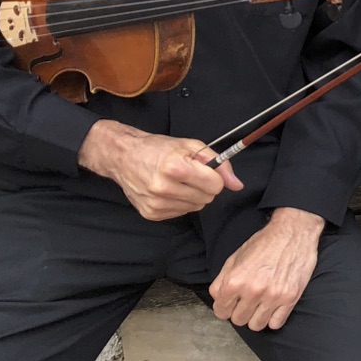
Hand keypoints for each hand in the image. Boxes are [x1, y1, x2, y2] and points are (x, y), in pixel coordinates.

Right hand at [78, 119, 242, 220]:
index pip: (215, 185)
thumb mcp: (192, 146)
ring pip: (196, 207)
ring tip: (177, 182)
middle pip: (207, 198)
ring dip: (192, 195)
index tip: (204, 170)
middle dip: (204, 186)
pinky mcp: (151, 214)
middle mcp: (164, 188)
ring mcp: (156, 203)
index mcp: (175, 168)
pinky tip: (168, 190)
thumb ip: (219, 163)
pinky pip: (181, 213)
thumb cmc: (158, 148)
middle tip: (189, 175)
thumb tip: (237, 185)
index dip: (214, 177)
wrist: (124, 156)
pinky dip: (179, 203)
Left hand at [209, 208, 323, 331]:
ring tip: (259, 305)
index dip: (224, 307)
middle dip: (239, 312)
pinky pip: (276, 324)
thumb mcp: (235, 257)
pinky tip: (272, 306)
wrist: (293, 233)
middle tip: (246, 301)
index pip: (221, 311)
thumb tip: (218, 299)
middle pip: (238, 320)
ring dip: (255, 317)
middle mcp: (253, 291)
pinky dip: (272, 318)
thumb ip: (221, 281)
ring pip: (256, 325)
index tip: (230, 304)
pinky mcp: (290, 298)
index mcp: (235, 280)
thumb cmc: (264, 243)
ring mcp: (273, 296)